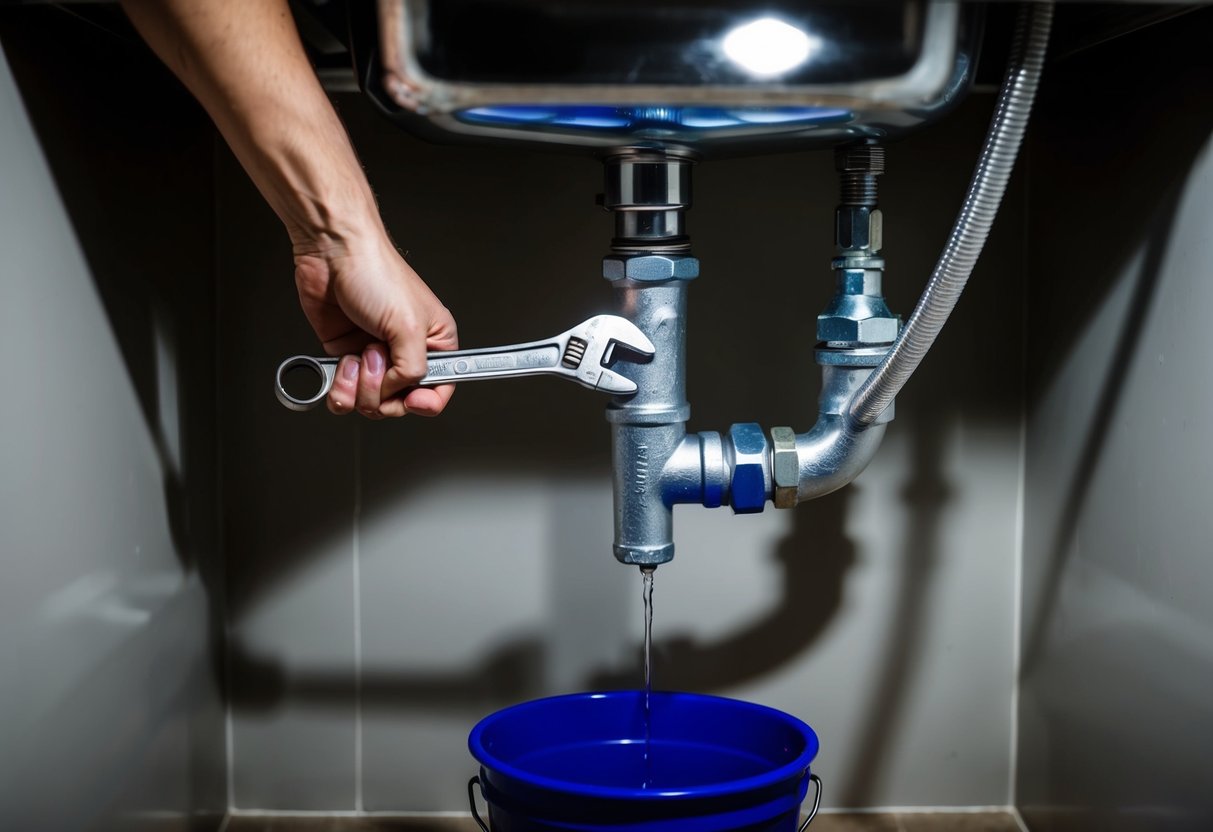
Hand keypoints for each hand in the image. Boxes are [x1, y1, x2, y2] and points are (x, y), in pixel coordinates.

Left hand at [293, 234, 457, 417]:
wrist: (331, 254)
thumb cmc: (375, 273)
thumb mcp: (408, 326)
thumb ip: (413, 368)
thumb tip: (400, 389)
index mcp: (434, 343)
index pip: (441, 388)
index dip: (426, 402)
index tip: (412, 401)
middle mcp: (405, 353)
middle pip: (401, 402)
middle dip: (384, 391)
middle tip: (377, 360)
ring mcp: (375, 358)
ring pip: (371, 403)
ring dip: (360, 388)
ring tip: (357, 357)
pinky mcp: (347, 358)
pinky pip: (345, 395)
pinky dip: (340, 387)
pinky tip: (343, 362)